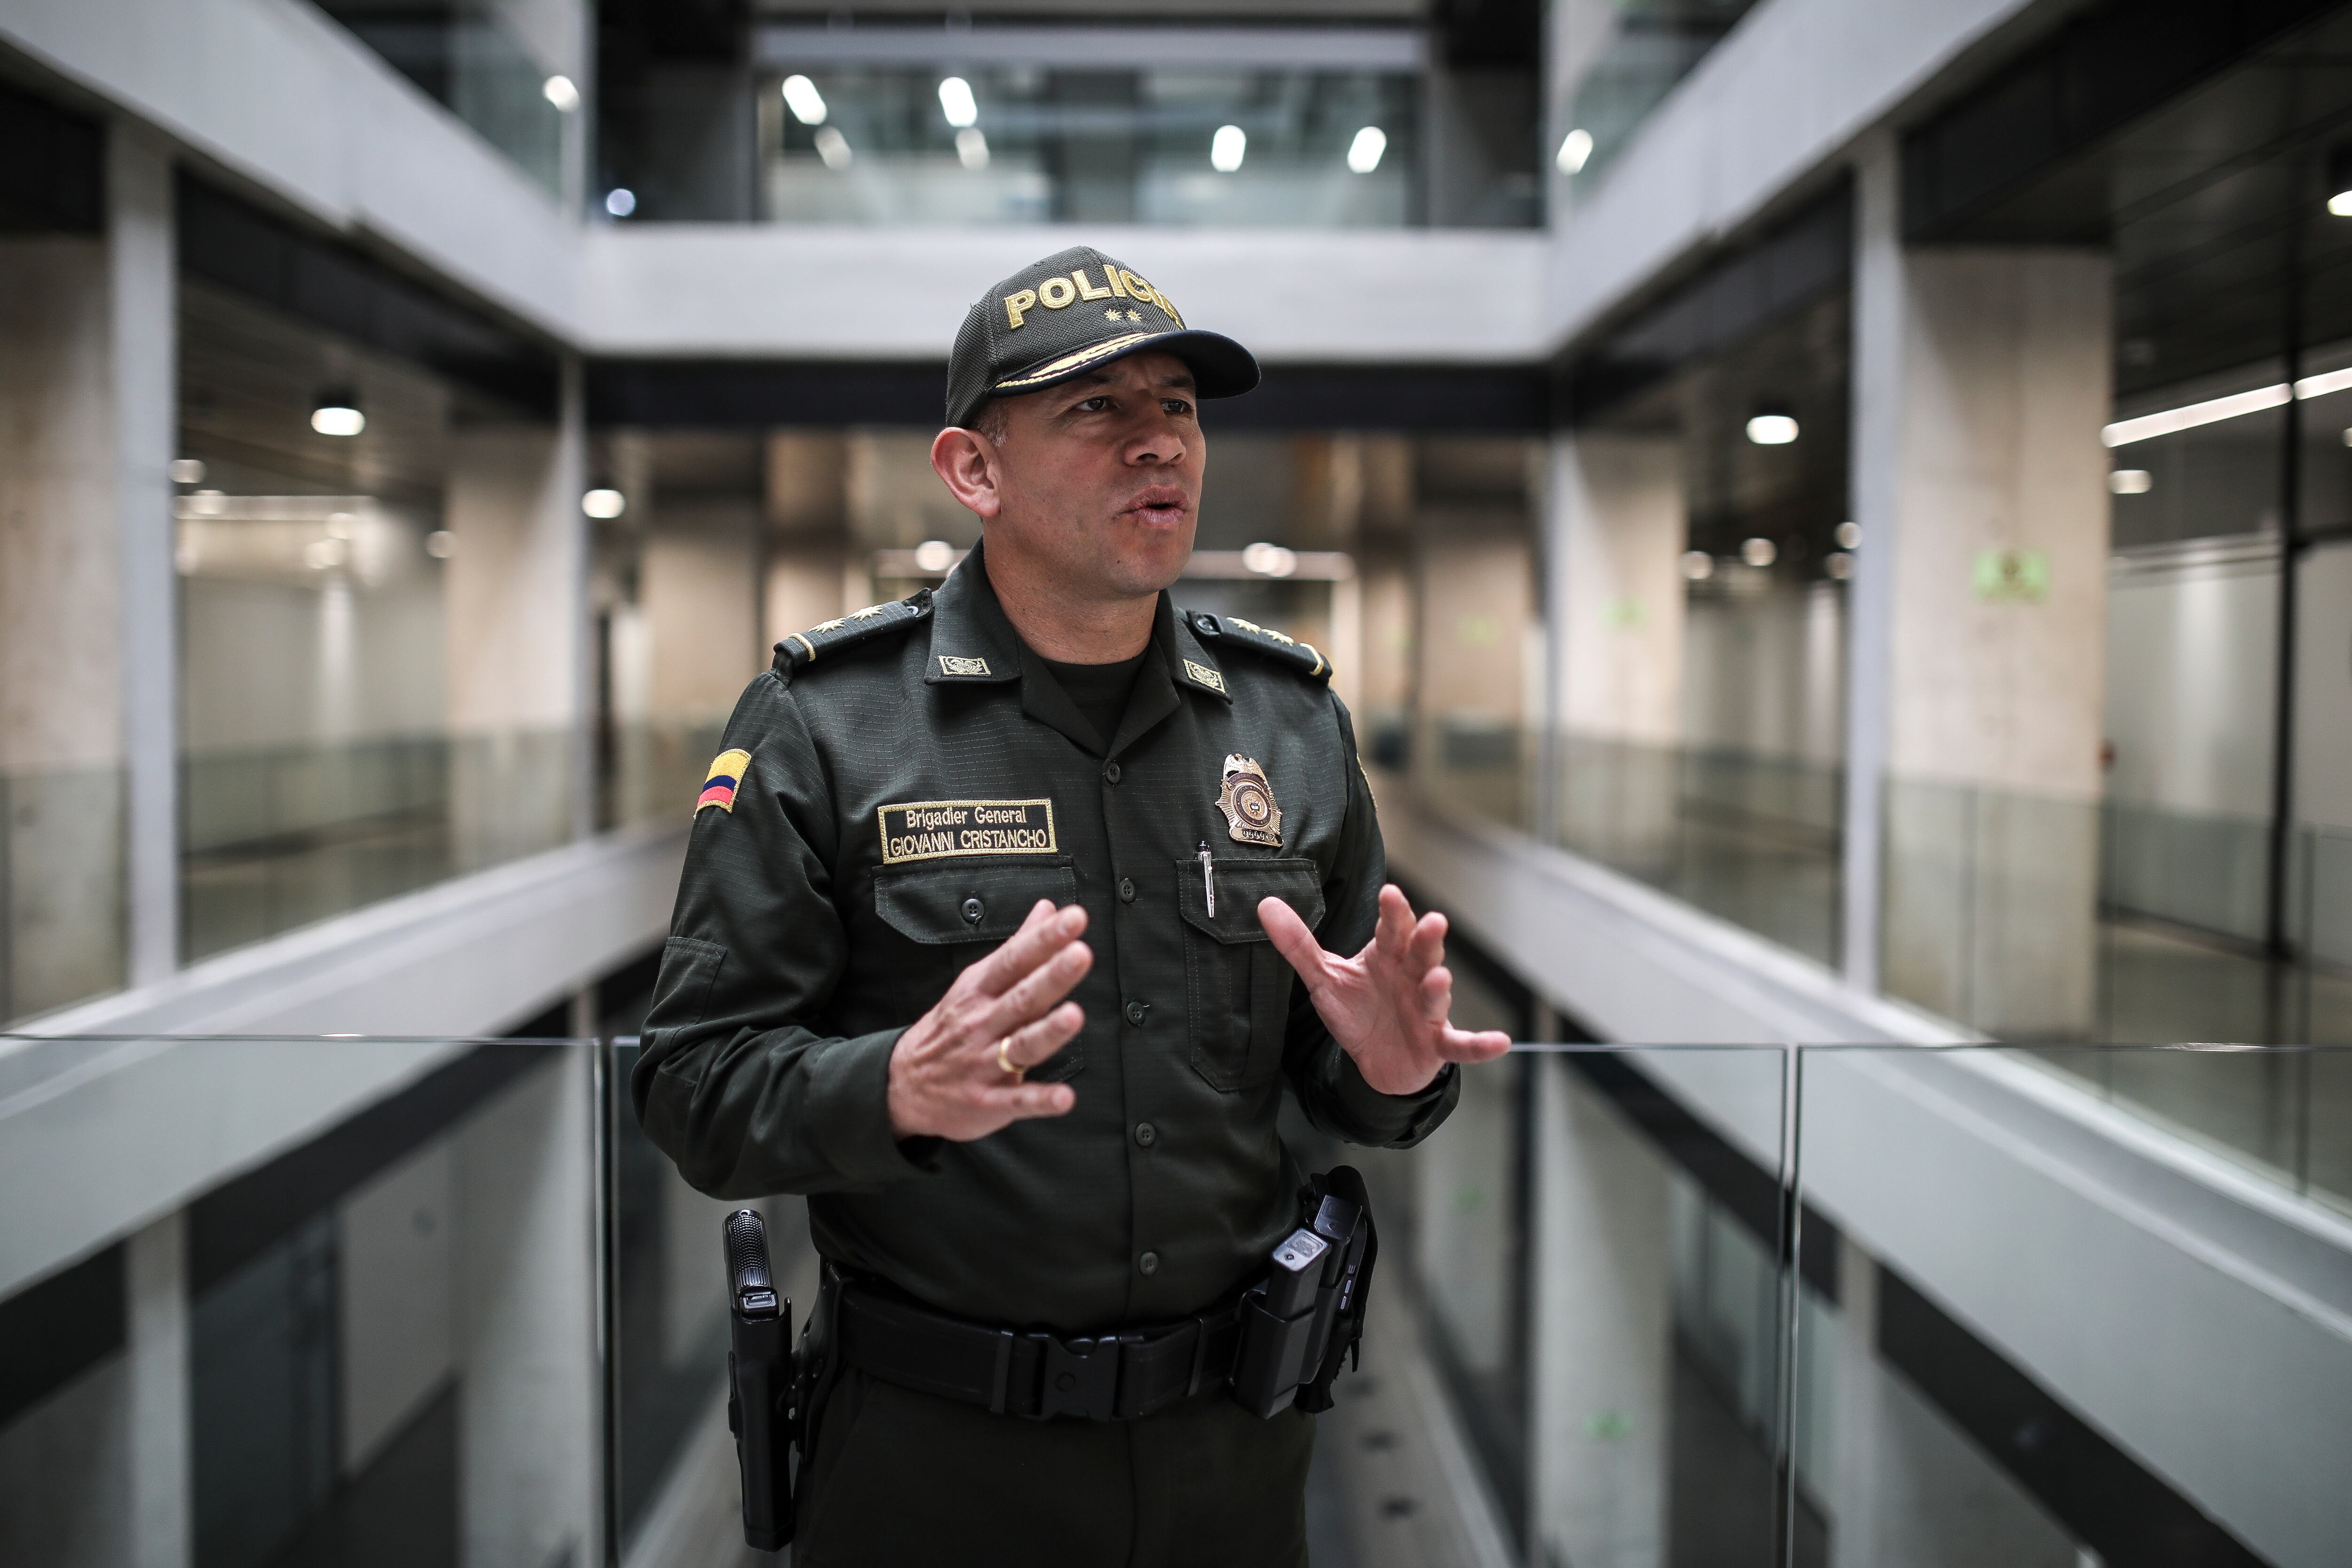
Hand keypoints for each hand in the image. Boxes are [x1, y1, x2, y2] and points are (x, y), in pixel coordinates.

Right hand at [887, 900, 1089, 1140]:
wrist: (904, 1084)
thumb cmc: (952, 1028)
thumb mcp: (976, 982)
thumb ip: (1018, 947)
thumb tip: (1048, 909)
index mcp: (980, 991)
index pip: (1014, 960)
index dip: (1044, 939)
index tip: (1073, 918)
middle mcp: (982, 1024)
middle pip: (1021, 998)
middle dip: (1051, 976)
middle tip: (1080, 954)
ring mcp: (984, 1064)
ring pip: (1022, 1046)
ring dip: (1048, 1032)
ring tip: (1074, 1016)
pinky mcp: (989, 1102)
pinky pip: (1018, 1101)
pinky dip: (1041, 1100)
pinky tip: (1065, 1098)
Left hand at [1260, 884, 1510, 1095]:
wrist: (1377, 1061)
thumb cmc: (1358, 1010)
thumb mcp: (1324, 978)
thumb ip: (1298, 944)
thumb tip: (1264, 905)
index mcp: (1388, 957)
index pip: (1391, 930)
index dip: (1393, 912)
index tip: (1389, 892)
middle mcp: (1412, 978)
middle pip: (1421, 954)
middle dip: (1427, 939)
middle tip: (1433, 921)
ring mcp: (1427, 1011)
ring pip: (1436, 996)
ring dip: (1439, 989)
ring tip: (1439, 979)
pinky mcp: (1436, 1044)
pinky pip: (1461, 1045)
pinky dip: (1480, 1045)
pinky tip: (1500, 1042)